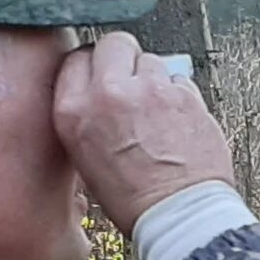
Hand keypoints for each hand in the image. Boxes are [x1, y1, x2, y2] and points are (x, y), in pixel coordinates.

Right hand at [54, 31, 233, 226]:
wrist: (179, 216)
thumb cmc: (133, 199)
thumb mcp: (85, 157)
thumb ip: (87, 113)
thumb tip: (99, 89)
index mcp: (74, 111)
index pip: (75, 59)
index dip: (92, 66)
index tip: (102, 75)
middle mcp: (108, 93)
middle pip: (113, 43)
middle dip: (123, 56)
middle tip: (132, 79)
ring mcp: (150, 90)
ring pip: (150, 59)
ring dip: (153, 78)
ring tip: (157, 110)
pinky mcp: (185, 95)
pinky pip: (179, 79)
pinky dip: (179, 94)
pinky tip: (178, 121)